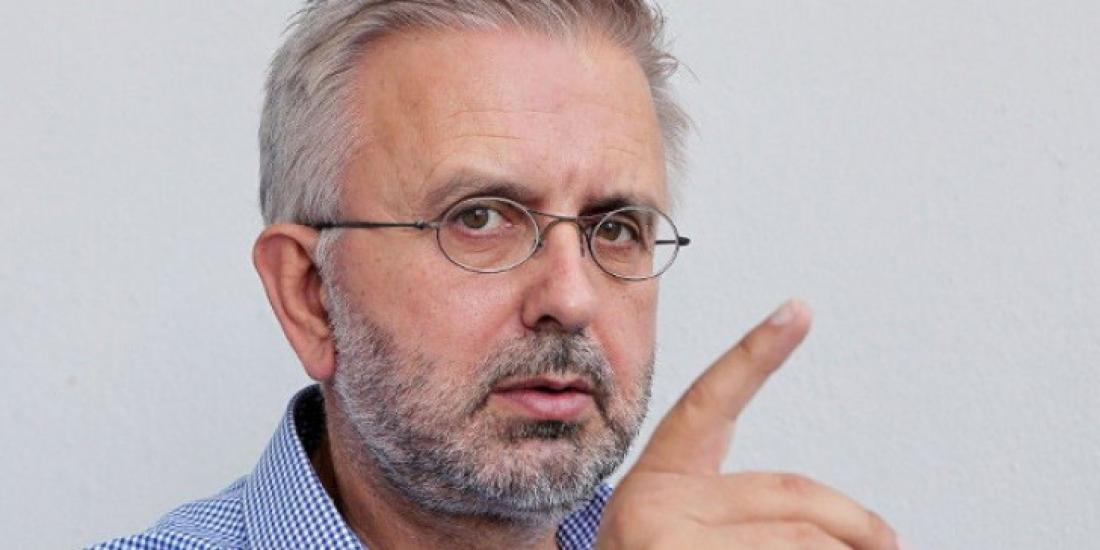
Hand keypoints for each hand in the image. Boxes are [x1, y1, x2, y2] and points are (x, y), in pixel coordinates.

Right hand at [595, 300, 898, 549]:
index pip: (711, 402)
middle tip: (889, 544)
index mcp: (656, 485)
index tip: (799, 309)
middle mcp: (650, 504)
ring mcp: (663, 539)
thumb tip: (856, 534)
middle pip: (791, 498)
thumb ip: (753, 522)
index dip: (755, 353)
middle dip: (856, 526)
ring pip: (802, 544)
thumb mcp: (691, 545)